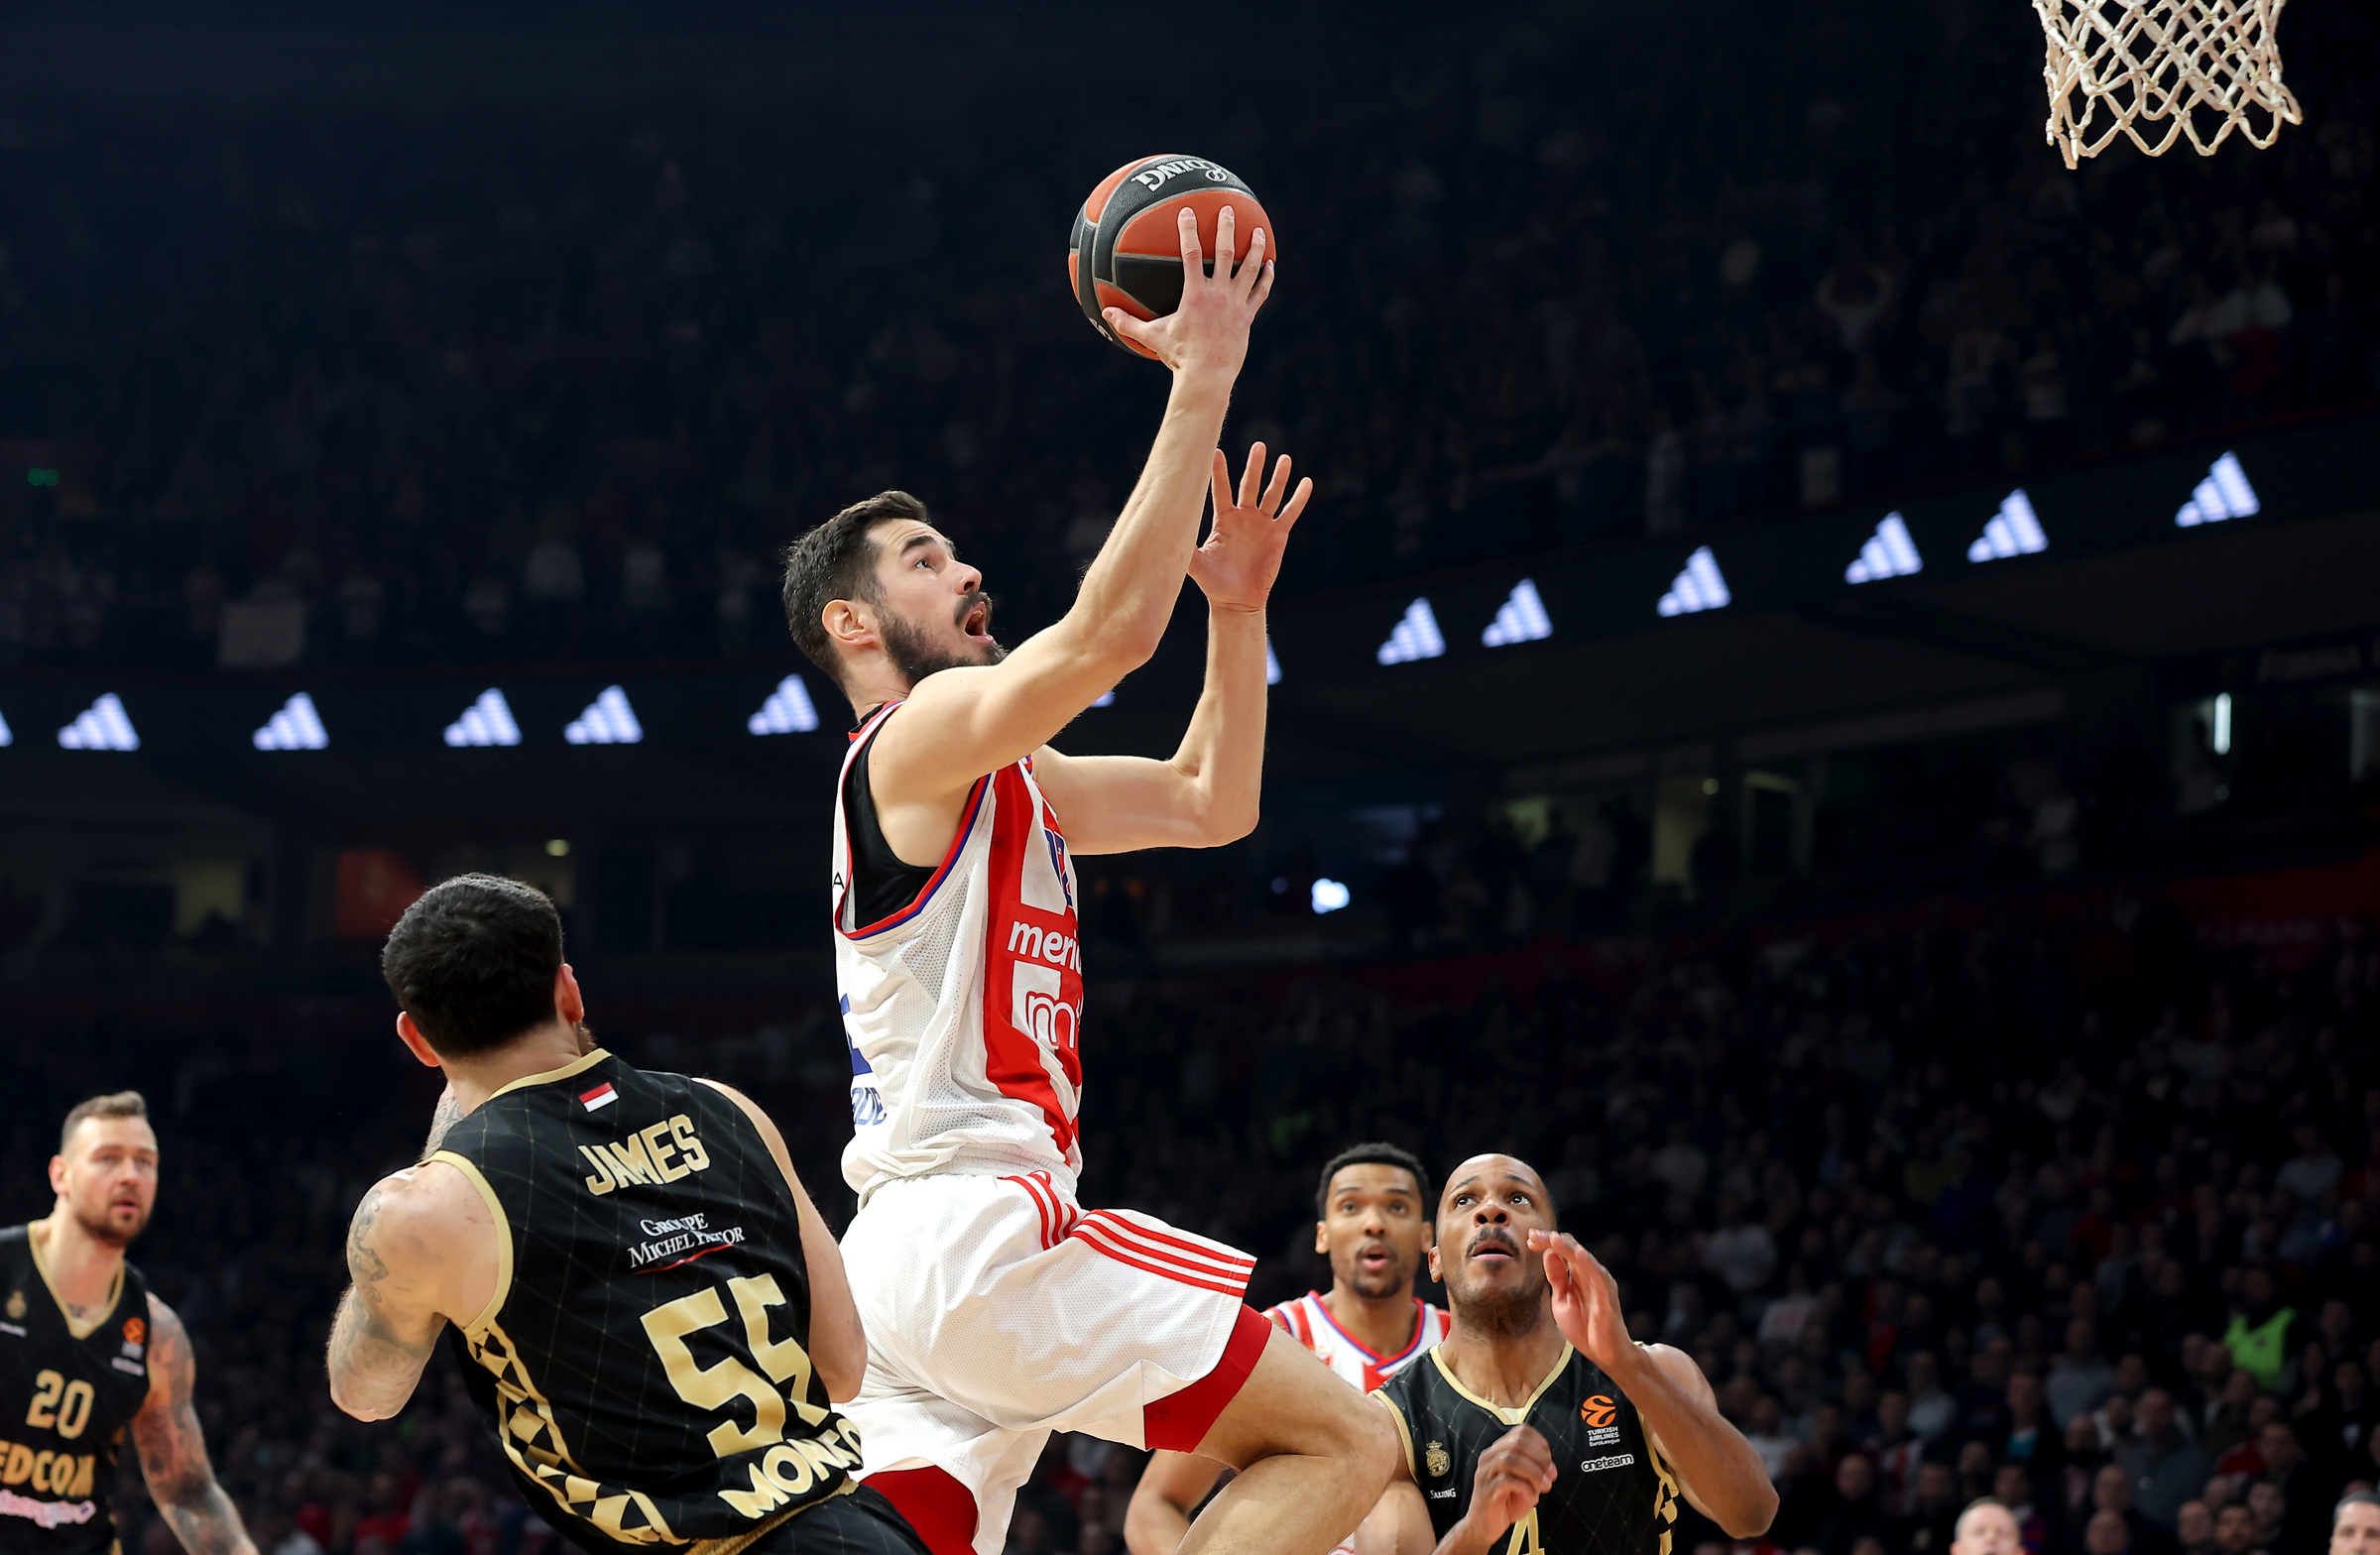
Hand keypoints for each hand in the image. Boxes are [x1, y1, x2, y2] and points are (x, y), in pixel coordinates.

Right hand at [1106, 204, 1273, 379]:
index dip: (1189, 231)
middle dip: (1227, 228)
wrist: (1207, 376)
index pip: (1192, 254)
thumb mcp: (1152, 338)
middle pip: (1226, 253)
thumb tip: (1105, 314)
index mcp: (1195, 294)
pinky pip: (1260, 293)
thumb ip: (1129, 323)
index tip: (1188, 212)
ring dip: (1254, 248)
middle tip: (1228, 209)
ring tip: (1258, 231)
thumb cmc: (1179, 357)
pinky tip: (1271, 265)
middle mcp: (1218, 294)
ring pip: (1249, 269)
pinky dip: (1266, 278)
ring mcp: (1235, 304)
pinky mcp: (1247, 317)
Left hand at [1188, 441, 1310, 613]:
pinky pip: (1290, 513)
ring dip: (1278, 477)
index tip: (1215, 451)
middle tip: (1259, 446)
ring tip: (1284, 458)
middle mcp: (1243, 517)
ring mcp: (1262, 524)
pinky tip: (1306, 482)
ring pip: (1271, 495)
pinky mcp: (1277, 535)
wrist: (1236, 600)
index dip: (1219, 473)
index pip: (1222, 491)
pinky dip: (1299, 499)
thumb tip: (1165, 533)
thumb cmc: (1213, 582)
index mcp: (1224, 520)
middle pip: (1250, 486)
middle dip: (1254, 467)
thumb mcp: (1196, 564)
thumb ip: (1185, 548)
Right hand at [1458, 1424, 1554, 1541]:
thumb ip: (1534, 1471)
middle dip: (1540, 1457)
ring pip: (1511, 1458)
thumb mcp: (1524, 1484)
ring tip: (1545, 1486)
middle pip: (1517, 1442)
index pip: (1521, 1432)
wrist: (1483, 1527)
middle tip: (1550, 1475)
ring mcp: (1485, 1473)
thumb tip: (1549, 1468)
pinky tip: (1531, 1497)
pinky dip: (1525, 1487)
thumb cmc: (1505, 1504)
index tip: (1549, 1462)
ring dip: (1534, 1472)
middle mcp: (1489, 1458)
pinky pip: (1507, 1481)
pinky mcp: (1486, 1491)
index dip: (1540, 1444)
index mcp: (1498, 1451)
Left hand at [1530, 1229, 1635, 1372]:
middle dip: (1551, 1241)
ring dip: (1568, 1247)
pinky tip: (1579, 1254)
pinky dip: (1589, 1264)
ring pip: (1583, 1259)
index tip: (1529, 1240)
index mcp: (1578, 1274)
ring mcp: (1600, 1283)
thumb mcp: (1561, 1301)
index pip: (1563, 1250)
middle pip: (1571, 1249)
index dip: (1546, 1243)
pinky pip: (1598, 1276)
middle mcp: (1590, 1274)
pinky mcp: (1607, 1296)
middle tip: (1532, 1236)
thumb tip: (1548, 1253)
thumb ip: (1556, 1278)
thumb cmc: (1584, 1327)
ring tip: (1553, 1238)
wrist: (1603, 1353)